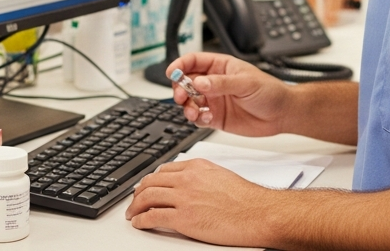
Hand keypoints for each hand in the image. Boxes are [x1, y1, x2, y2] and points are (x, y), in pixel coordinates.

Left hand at [125, 159, 277, 245]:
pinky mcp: (183, 217)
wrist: (257, 212)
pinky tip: (139, 223)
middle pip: (151, 182)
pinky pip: (153, 216)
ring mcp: (183, 197)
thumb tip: (192, 186)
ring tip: (132, 213)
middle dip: (138, 192)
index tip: (147, 185)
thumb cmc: (246, 199)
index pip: (164, 170)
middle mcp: (187, 179)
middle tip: (134, 200)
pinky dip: (141, 220)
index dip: (151, 179)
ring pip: (147, 197)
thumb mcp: (221, 176)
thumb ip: (202, 177)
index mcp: (196, 167)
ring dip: (135, 206)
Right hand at [167, 52, 291, 135]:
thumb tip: (199, 83)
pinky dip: (197, 119)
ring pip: (189, 102)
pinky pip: (198, 118)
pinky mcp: (216, 117)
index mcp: (220, 66)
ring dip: (186, 107)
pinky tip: (206, 119)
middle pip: (186, 82)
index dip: (180, 65)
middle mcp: (213, 83)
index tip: (172, 73)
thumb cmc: (269, 91)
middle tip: (181, 97)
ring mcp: (213, 100)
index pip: (193, 61)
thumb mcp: (246, 83)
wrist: (281, 114)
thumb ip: (221, 83)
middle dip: (180, 89)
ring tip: (193, 112)